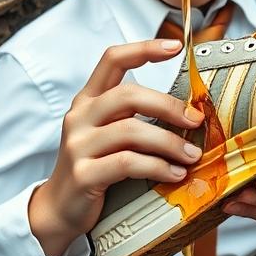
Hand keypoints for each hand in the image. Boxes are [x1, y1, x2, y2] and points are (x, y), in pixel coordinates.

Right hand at [30, 39, 203, 255]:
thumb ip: (134, 117)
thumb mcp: (108, 134)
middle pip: (128, 94)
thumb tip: (188, 111)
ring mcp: (78, 145)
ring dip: (169, 143)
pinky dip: (157, 167)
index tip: (176, 46)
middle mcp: (79, 117)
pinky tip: (175, 174)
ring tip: (192, 155)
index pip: (112, 59)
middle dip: (168, 105)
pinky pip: (127, 163)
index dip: (144, 48)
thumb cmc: (95, 167)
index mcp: (88, 100)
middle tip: (195, 120)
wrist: (60, 209)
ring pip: (131, 130)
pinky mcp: (84, 174)